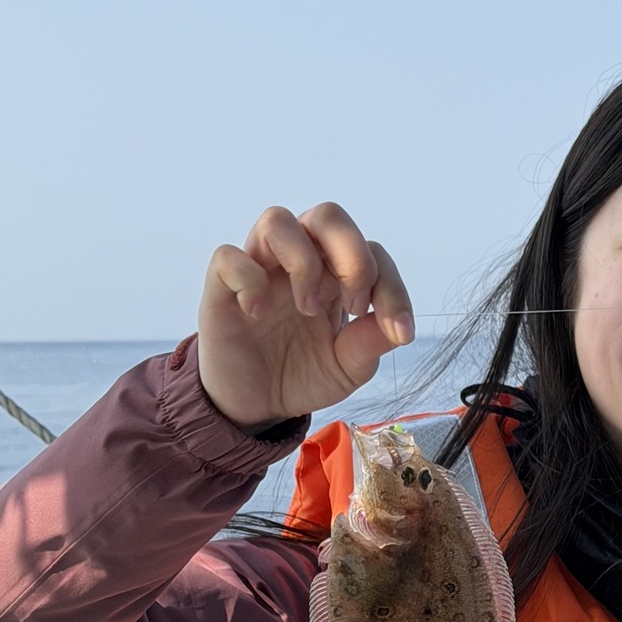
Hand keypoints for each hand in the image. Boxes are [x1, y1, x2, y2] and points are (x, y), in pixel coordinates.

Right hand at [197, 203, 414, 428]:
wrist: (256, 406)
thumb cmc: (301, 375)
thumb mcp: (347, 369)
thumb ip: (370, 344)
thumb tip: (398, 328)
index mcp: (335, 275)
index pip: (371, 252)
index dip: (392, 288)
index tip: (400, 332)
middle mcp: (298, 261)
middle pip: (328, 216)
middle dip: (352, 256)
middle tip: (353, 305)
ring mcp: (260, 268)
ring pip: (277, 220)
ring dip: (302, 262)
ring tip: (307, 308)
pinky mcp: (222, 286)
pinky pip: (228, 256)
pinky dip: (249, 280)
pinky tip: (257, 313)